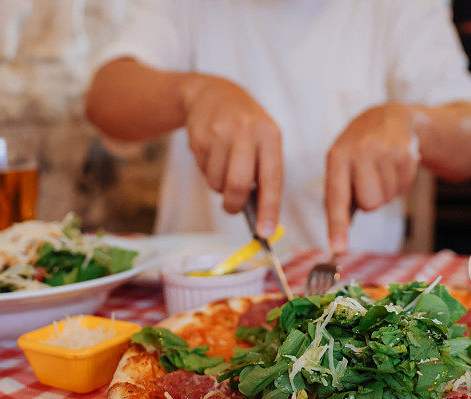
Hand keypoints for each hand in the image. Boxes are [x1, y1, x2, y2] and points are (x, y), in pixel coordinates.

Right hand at [184, 75, 282, 237]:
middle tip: (233, 207)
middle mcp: (246, 131)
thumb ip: (265, 173)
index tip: (265, 233)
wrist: (214, 94)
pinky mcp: (198, 136)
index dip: (269, 209)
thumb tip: (262, 216)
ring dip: (220, 186)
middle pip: (238, 184)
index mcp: (270, 135)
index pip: (272, 179)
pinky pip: (203, 171)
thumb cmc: (247, 127)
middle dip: (234, 205)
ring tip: (225, 168)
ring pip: (217, 182)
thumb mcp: (265, 140)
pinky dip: (209, 172)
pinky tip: (213, 154)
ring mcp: (220, 132)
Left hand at [325, 103, 419, 252]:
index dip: (337, 226)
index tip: (338, 248)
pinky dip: (399, 182)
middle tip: (370, 179)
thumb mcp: (342, 161)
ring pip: (387, 198)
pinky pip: (403, 187)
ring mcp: (384, 150)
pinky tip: (395, 164)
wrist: (391, 117)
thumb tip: (339, 234)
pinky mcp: (406, 152)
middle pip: (369, 204)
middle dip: (371, 200)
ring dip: (386, 189)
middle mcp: (359, 151)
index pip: (336, 198)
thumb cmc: (360, 149)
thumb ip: (338, 193)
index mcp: (337, 156)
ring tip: (383, 168)